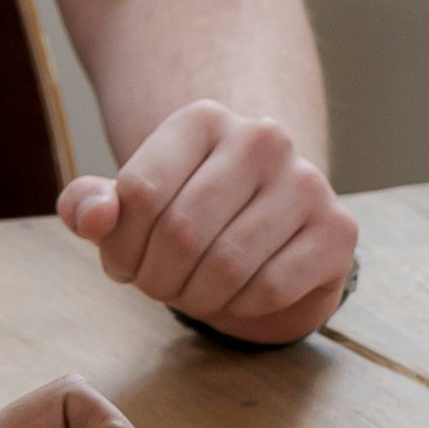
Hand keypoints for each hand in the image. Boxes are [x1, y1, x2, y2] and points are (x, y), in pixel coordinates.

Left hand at [60, 103, 358, 344]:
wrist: (269, 228)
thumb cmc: (188, 215)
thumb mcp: (130, 207)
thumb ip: (90, 206)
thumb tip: (94, 217)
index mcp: (202, 119)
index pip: (139, 192)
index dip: (119, 247)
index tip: (123, 265)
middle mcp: (261, 139)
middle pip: (181, 231)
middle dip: (156, 279)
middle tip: (158, 288)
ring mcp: (306, 181)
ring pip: (226, 264)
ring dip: (195, 298)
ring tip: (192, 294)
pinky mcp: (338, 229)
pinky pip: (270, 288)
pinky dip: (240, 308)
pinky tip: (236, 296)